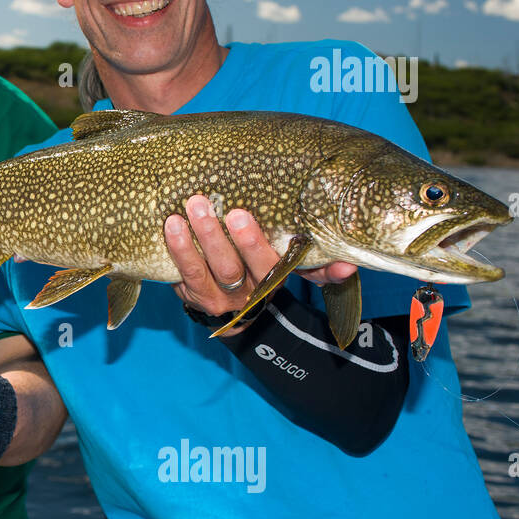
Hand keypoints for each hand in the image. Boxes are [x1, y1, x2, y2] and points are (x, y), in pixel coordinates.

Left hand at [164, 195, 356, 336]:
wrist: (235, 312)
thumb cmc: (263, 270)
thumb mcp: (291, 269)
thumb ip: (317, 265)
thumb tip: (349, 266)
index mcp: (273, 281)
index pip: (272, 267)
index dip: (258, 245)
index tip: (250, 218)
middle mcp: (246, 294)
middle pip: (232, 268)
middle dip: (223, 238)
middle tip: (213, 206)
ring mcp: (217, 298)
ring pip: (204, 272)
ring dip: (192, 242)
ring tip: (183, 211)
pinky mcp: (192, 296)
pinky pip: (182, 274)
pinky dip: (176, 250)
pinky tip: (170, 226)